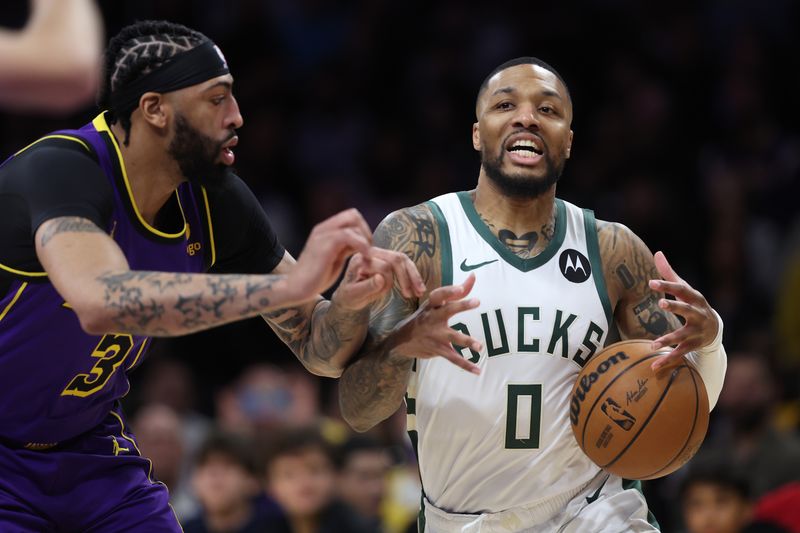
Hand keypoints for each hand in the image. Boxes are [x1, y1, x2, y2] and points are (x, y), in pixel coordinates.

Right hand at [288, 209, 372, 301]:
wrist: (297, 288)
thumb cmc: (316, 277)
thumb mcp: (335, 257)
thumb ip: (346, 247)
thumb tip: (361, 241)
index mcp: (325, 230)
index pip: (350, 216)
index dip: (363, 229)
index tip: (367, 247)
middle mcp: (323, 229)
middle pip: (352, 214)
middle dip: (366, 231)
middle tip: (368, 250)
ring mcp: (322, 236)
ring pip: (352, 223)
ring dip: (365, 240)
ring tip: (367, 256)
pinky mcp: (323, 246)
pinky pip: (347, 235)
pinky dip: (361, 245)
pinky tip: (363, 258)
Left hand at [333, 249, 426, 310]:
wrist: (348, 295)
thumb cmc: (349, 296)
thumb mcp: (353, 295)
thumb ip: (366, 287)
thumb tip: (382, 279)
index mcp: (360, 259)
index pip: (383, 267)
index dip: (387, 282)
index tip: (381, 294)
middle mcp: (371, 253)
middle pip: (396, 258)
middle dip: (408, 276)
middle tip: (414, 293)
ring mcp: (381, 255)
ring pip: (403, 259)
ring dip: (414, 276)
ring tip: (420, 292)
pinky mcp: (388, 259)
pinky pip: (404, 264)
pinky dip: (412, 276)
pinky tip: (417, 287)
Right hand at [392, 274, 482, 373]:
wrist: (399, 341)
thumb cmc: (425, 318)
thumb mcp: (435, 304)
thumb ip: (457, 291)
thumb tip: (473, 275)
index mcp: (432, 305)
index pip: (440, 294)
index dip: (450, 290)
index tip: (461, 287)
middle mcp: (432, 318)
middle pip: (448, 310)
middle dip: (461, 306)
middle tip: (477, 301)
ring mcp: (435, 335)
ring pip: (452, 337)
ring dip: (466, 341)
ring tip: (480, 346)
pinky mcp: (437, 349)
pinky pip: (453, 358)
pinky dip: (466, 365)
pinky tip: (478, 370)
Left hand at [648, 251, 719, 370]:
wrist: (714, 328)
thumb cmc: (693, 303)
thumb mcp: (684, 288)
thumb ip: (669, 272)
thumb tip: (657, 252)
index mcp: (694, 298)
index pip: (681, 289)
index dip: (667, 285)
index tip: (651, 282)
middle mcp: (698, 314)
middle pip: (687, 310)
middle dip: (675, 306)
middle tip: (660, 303)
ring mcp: (696, 331)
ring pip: (682, 336)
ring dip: (669, 340)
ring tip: (653, 344)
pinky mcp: (693, 345)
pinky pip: (680, 354)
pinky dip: (667, 360)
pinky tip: (654, 366)